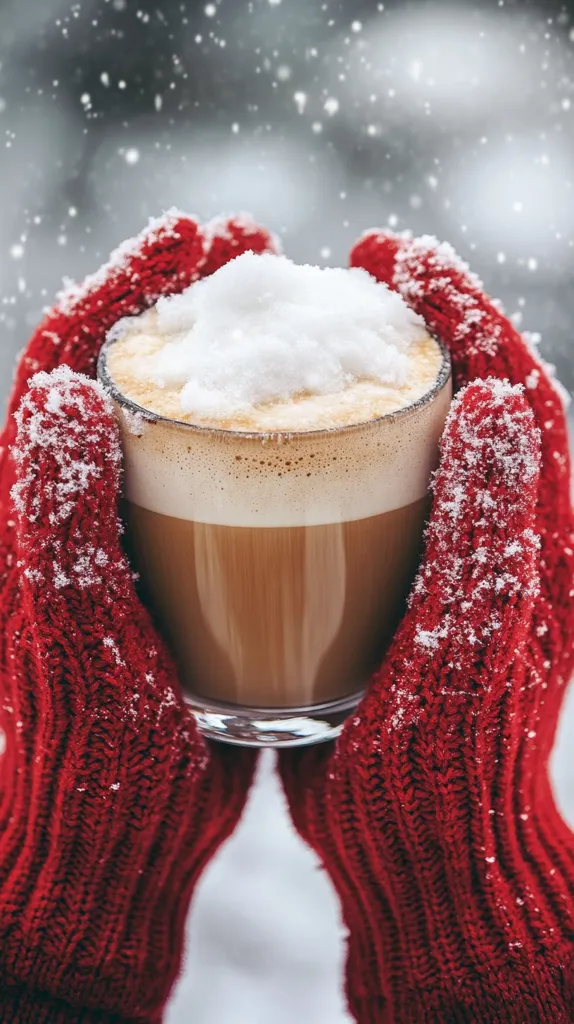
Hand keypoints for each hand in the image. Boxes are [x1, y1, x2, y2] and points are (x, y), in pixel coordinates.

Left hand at [0, 213, 275, 1022]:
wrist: (114, 828)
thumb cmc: (94, 747)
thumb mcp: (76, 635)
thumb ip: (58, 522)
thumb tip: (65, 393)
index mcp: (37, 507)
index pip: (62, 362)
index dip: (121, 288)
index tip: (190, 236)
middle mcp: (76, 505)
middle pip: (118, 370)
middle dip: (177, 299)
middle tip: (248, 248)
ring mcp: (128, 532)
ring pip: (167, 415)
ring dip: (218, 353)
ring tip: (283, 309)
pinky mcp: (174, 564)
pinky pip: (208, 472)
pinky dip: (250, 428)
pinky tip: (306, 413)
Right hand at [280, 232, 573, 1023]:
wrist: (422, 842)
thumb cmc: (447, 763)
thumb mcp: (470, 649)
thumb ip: (489, 528)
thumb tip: (498, 398)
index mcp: (543, 540)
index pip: (520, 393)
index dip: (466, 313)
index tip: (399, 255)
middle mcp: (508, 532)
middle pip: (475, 394)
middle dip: (424, 319)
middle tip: (355, 263)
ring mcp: (457, 551)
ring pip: (426, 430)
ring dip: (382, 364)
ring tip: (318, 316)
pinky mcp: (409, 574)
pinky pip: (385, 478)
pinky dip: (345, 429)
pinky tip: (291, 411)